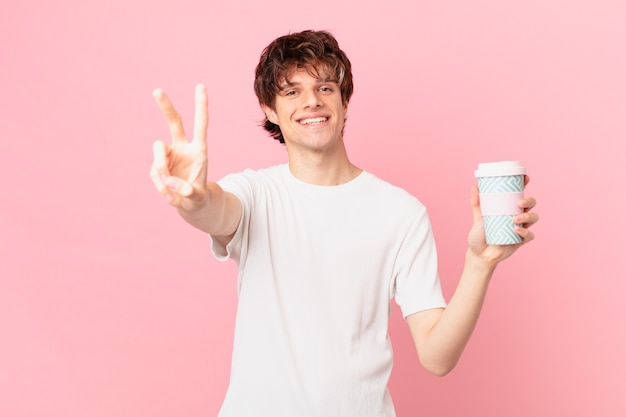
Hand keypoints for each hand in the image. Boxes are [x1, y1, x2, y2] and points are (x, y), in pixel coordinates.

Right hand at [150, 84, 208, 210]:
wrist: (188, 203)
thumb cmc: (197, 195)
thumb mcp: (198, 196)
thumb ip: (188, 191)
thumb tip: (172, 184)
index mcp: (199, 149)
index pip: (200, 124)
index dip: (201, 106)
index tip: (200, 86)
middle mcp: (183, 147)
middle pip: (174, 122)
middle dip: (166, 106)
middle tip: (157, 90)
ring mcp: (168, 155)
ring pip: (158, 151)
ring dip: (162, 168)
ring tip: (170, 187)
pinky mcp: (157, 165)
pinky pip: (155, 172)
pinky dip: (161, 185)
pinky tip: (169, 193)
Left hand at [467, 176, 538, 265]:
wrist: (479, 255)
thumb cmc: (479, 235)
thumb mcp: (477, 218)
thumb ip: (476, 203)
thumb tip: (474, 186)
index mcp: (508, 208)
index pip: (519, 193)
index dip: (525, 184)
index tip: (525, 178)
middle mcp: (517, 216)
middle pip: (531, 204)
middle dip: (529, 201)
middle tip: (519, 203)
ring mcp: (521, 228)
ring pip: (534, 218)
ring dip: (528, 217)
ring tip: (515, 219)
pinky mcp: (521, 240)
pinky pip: (529, 235)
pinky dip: (525, 232)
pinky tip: (516, 230)